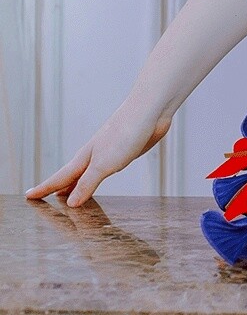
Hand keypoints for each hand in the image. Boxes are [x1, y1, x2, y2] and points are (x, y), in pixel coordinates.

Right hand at [24, 106, 171, 207]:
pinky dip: (94, 179)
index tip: (29, 196)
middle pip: (70, 175)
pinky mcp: (123, 151)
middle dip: (56, 187)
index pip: (60, 178)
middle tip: (41, 197)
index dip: (44, 188)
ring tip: (65, 194)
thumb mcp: (104, 164)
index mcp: (84, 158)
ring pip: (85, 173)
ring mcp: (107, 152)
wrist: (150, 111)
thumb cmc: (125, 133)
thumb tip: (69, 203)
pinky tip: (98, 178)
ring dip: (74, 184)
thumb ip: (87, 183)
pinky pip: (102, 170)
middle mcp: (92, 155)